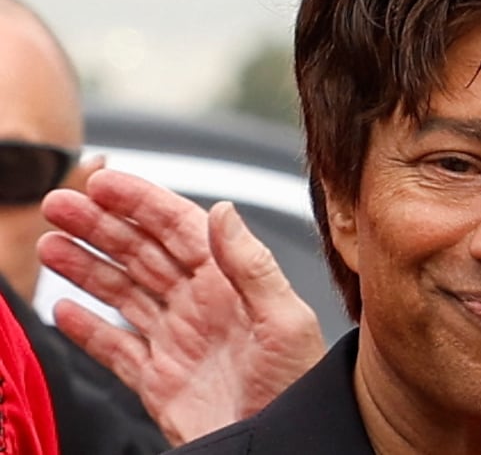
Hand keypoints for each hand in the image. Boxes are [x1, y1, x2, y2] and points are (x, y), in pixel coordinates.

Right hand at [38, 169, 326, 444]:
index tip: (103, 182)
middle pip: (142, 253)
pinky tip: (64, 309)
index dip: (141, 202)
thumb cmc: (299, 385)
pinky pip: (116, 348)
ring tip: (50, 245)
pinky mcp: (159, 382)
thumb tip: (223, 212)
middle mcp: (202, 306)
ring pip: (122, 293)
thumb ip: (252, 265)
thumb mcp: (285, 319)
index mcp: (231, 284)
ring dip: (87, 266)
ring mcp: (177, 342)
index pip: (179, 229)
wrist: (281, 442)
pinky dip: (88, 329)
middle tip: (60, 203)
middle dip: (101, 225)